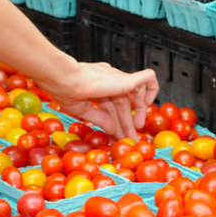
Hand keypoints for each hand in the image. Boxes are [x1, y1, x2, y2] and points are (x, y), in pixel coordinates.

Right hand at [35, 62, 158, 139]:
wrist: (63, 78)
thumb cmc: (64, 89)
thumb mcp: (83, 110)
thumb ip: (100, 119)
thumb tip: (113, 130)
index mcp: (97, 86)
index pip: (112, 105)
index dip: (116, 121)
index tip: (117, 136)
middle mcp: (109, 80)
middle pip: (123, 103)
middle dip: (126, 123)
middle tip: (130, 138)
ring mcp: (117, 78)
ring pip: (134, 96)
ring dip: (137, 114)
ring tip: (136, 130)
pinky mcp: (125, 79)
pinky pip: (147, 78)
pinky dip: (152, 88)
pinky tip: (148, 103)